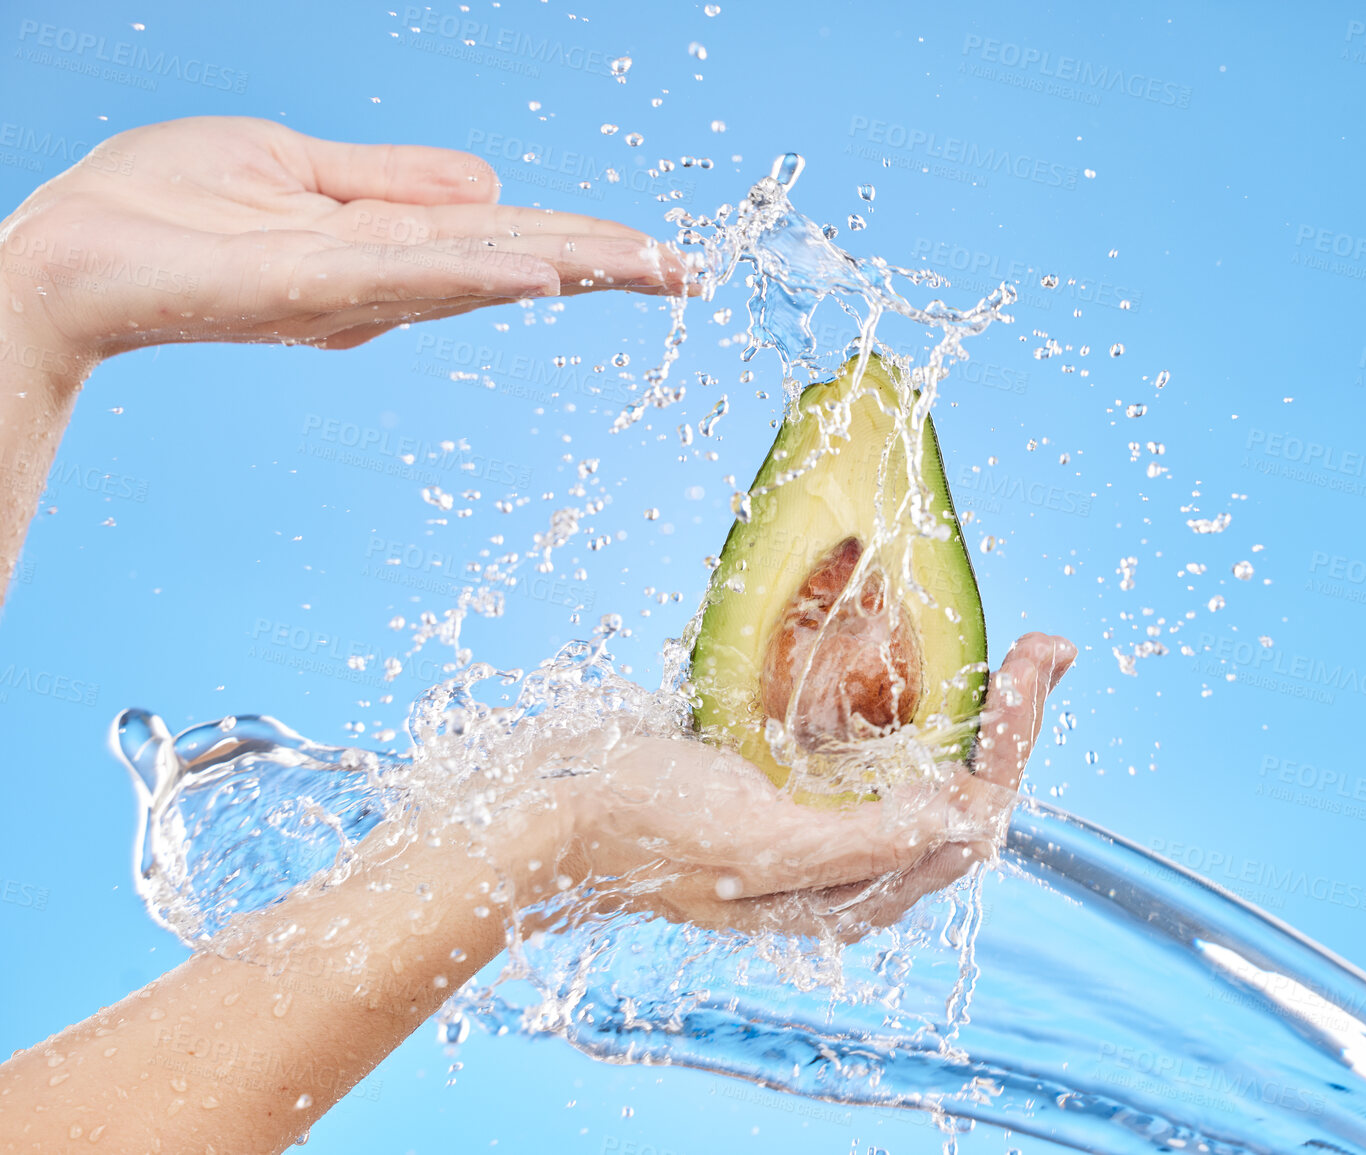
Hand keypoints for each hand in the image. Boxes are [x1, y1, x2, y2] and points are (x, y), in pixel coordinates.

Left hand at [0, 115, 686, 359]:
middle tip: (693, 273)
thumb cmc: (159, 206)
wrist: (66, 248)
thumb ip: (392, 178)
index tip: (658, 253)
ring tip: (653, 267)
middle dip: (606, 265)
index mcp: (384, 246)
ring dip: (573, 268)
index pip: (507, 237)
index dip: (585, 241)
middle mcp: (384, 283)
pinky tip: (542, 272)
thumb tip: (491, 184)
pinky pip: (410, 279)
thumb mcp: (292, 163)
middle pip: (517, 263)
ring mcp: (354, 292)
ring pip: (485, 273)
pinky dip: (479, 274)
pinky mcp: (310, 289)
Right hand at [534, 632, 1075, 936]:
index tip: (1033, 667)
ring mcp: (825, 815)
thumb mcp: (760, 842)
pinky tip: (921, 650)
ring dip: (969, 702)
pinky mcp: (796, 775)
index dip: (1012, 743)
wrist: (551, 808)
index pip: (971, 819)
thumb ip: (863, 843)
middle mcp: (853, 860)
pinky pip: (875, 737)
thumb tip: (961, 823)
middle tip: (1045, 645)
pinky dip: (910, 695)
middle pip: (962, 788)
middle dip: (1008, 716)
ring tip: (1009, 644)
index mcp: (855, 893)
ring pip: (927, 760)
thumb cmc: (646, 828)